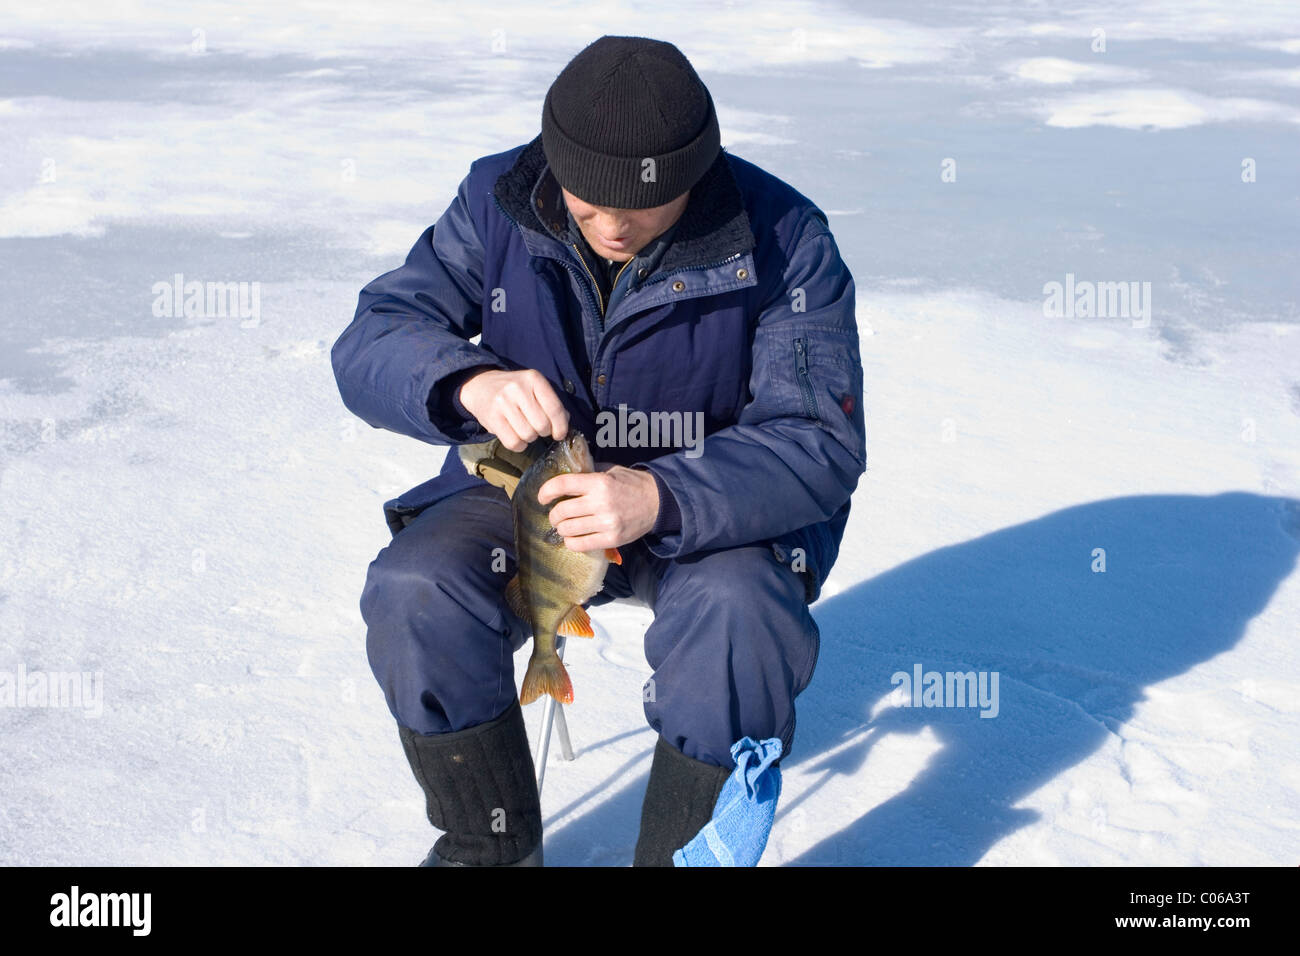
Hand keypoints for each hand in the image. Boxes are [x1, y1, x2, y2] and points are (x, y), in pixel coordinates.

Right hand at [458, 369, 568, 451]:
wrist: (480, 386)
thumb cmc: (513, 390)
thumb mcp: (534, 388)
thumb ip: (551, 403)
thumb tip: (565, 422)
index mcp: (534, 378)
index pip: (555, 408)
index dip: (561, 426)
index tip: (559, 434)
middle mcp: (518, 388)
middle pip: (542, 425)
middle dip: (543, 432)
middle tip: (536, 427)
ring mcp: (503, 402)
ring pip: (528, 435)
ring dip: (529, 438)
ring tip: (523, 428)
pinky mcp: (492, 417)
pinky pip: (513, 443)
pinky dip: (518, 445)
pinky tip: (516, 436)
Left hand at [538, 464, 659, 551]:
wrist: (658, 502)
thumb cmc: (632, 484)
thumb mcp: (611, 471)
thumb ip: (588, 474)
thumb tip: (565, 479)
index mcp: (599, 482)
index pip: (562, 484)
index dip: (546, 491)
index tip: (542, 497)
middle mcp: (601, 502)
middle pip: (562, 511)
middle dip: (553, 514)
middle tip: (555, 515)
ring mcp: (606, 523)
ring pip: (568, 529)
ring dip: (561, 529)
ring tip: (564, 526)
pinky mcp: (612, 539)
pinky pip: (581, 545)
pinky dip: (571, 542)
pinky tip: (572, 538)